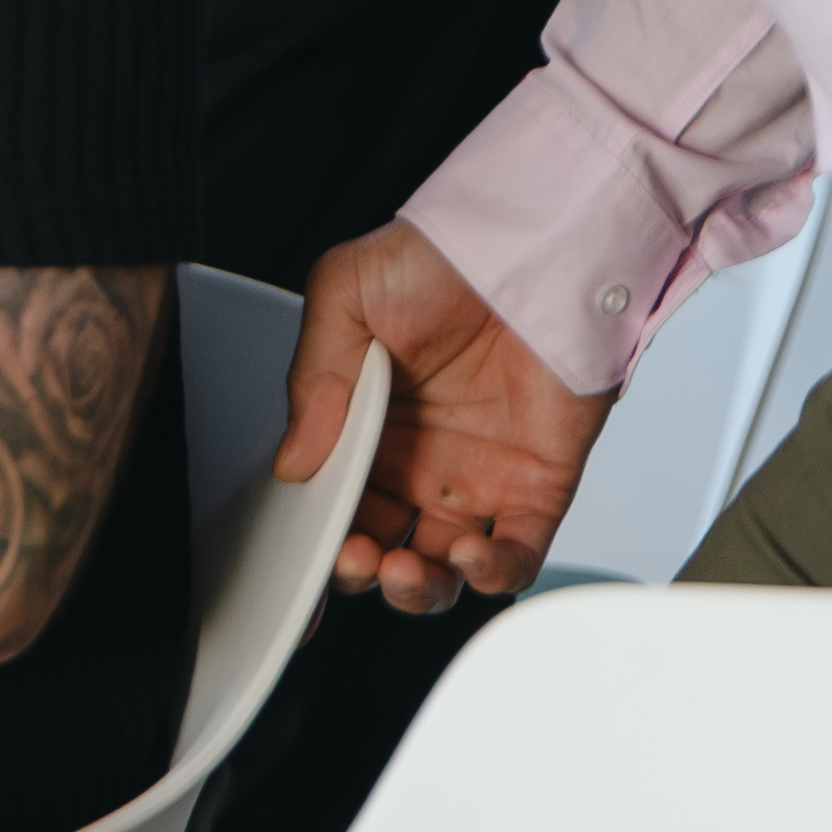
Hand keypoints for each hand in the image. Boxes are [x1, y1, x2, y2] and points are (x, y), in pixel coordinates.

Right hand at [305, 223, 608, 612]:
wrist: (533, 242)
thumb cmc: (443, 254)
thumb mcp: (345, 293)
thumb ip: (313, 377)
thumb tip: (294, 460)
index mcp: (368, 427)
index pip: (333, 508)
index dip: (315, 549)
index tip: (297, 574)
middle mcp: (420, 462)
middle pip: (380, 551)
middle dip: (359, 575)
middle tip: (352, 559)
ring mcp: (478, 478)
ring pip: (441, 570)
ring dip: (416, 589)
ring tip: (401, 567)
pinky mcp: (536, 487)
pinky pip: (514, 556)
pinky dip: (489, 574)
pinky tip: (466, 554)